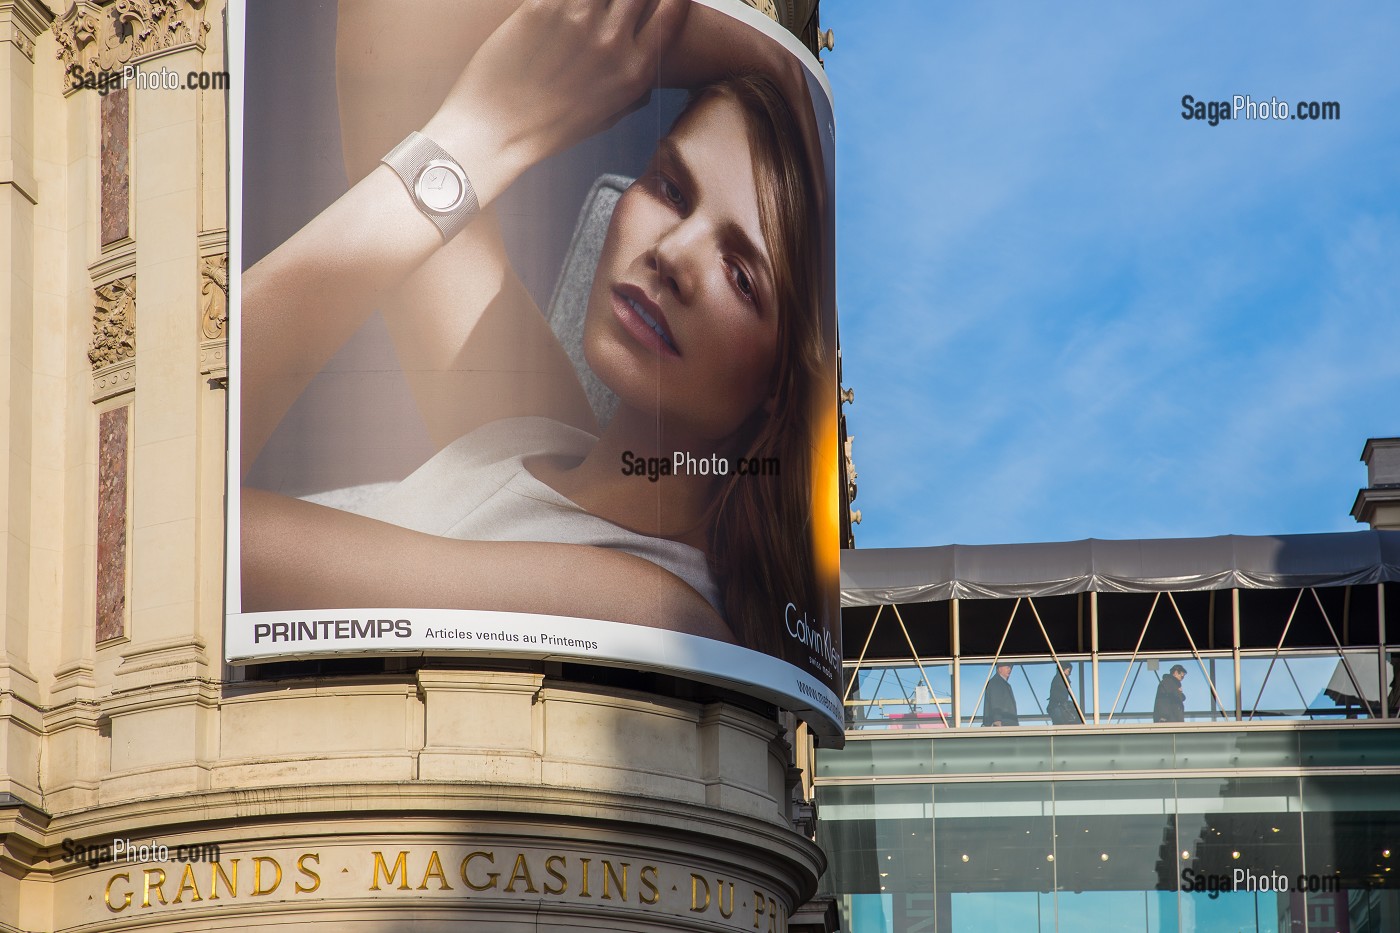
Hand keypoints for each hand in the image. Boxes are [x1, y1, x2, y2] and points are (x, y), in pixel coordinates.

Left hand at [424, 0, 687, 203]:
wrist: (496, 131)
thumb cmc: (548, 129)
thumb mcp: (605, 117)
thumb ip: (632, 91)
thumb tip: (647, 76)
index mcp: (633, 71)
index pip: (671, 12)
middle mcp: (611, 42)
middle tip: (615, 6)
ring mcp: (578, 20)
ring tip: (588, 9)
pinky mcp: (542, 7)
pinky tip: (559, 6)